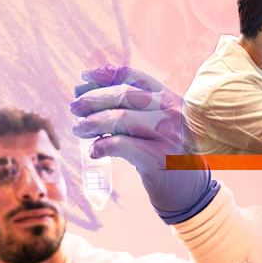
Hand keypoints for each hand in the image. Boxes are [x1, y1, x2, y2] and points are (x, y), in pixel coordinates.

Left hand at [70, 64, 219, 223]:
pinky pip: (122, 145)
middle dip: (94, 99)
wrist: (187, 187)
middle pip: (125, 96)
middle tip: (74, 107)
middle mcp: (172, 111)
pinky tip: (94, 151)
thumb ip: (126, 107)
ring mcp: (169, 133)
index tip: (84, 76)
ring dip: (93, 122)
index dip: (107, 74)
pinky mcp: (160, 156)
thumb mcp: (151, 123)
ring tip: (78, 129)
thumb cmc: (161, 151)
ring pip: (122, 118)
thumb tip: (84, 90)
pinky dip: (102, 146)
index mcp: (169, 97)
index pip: (136, 77)